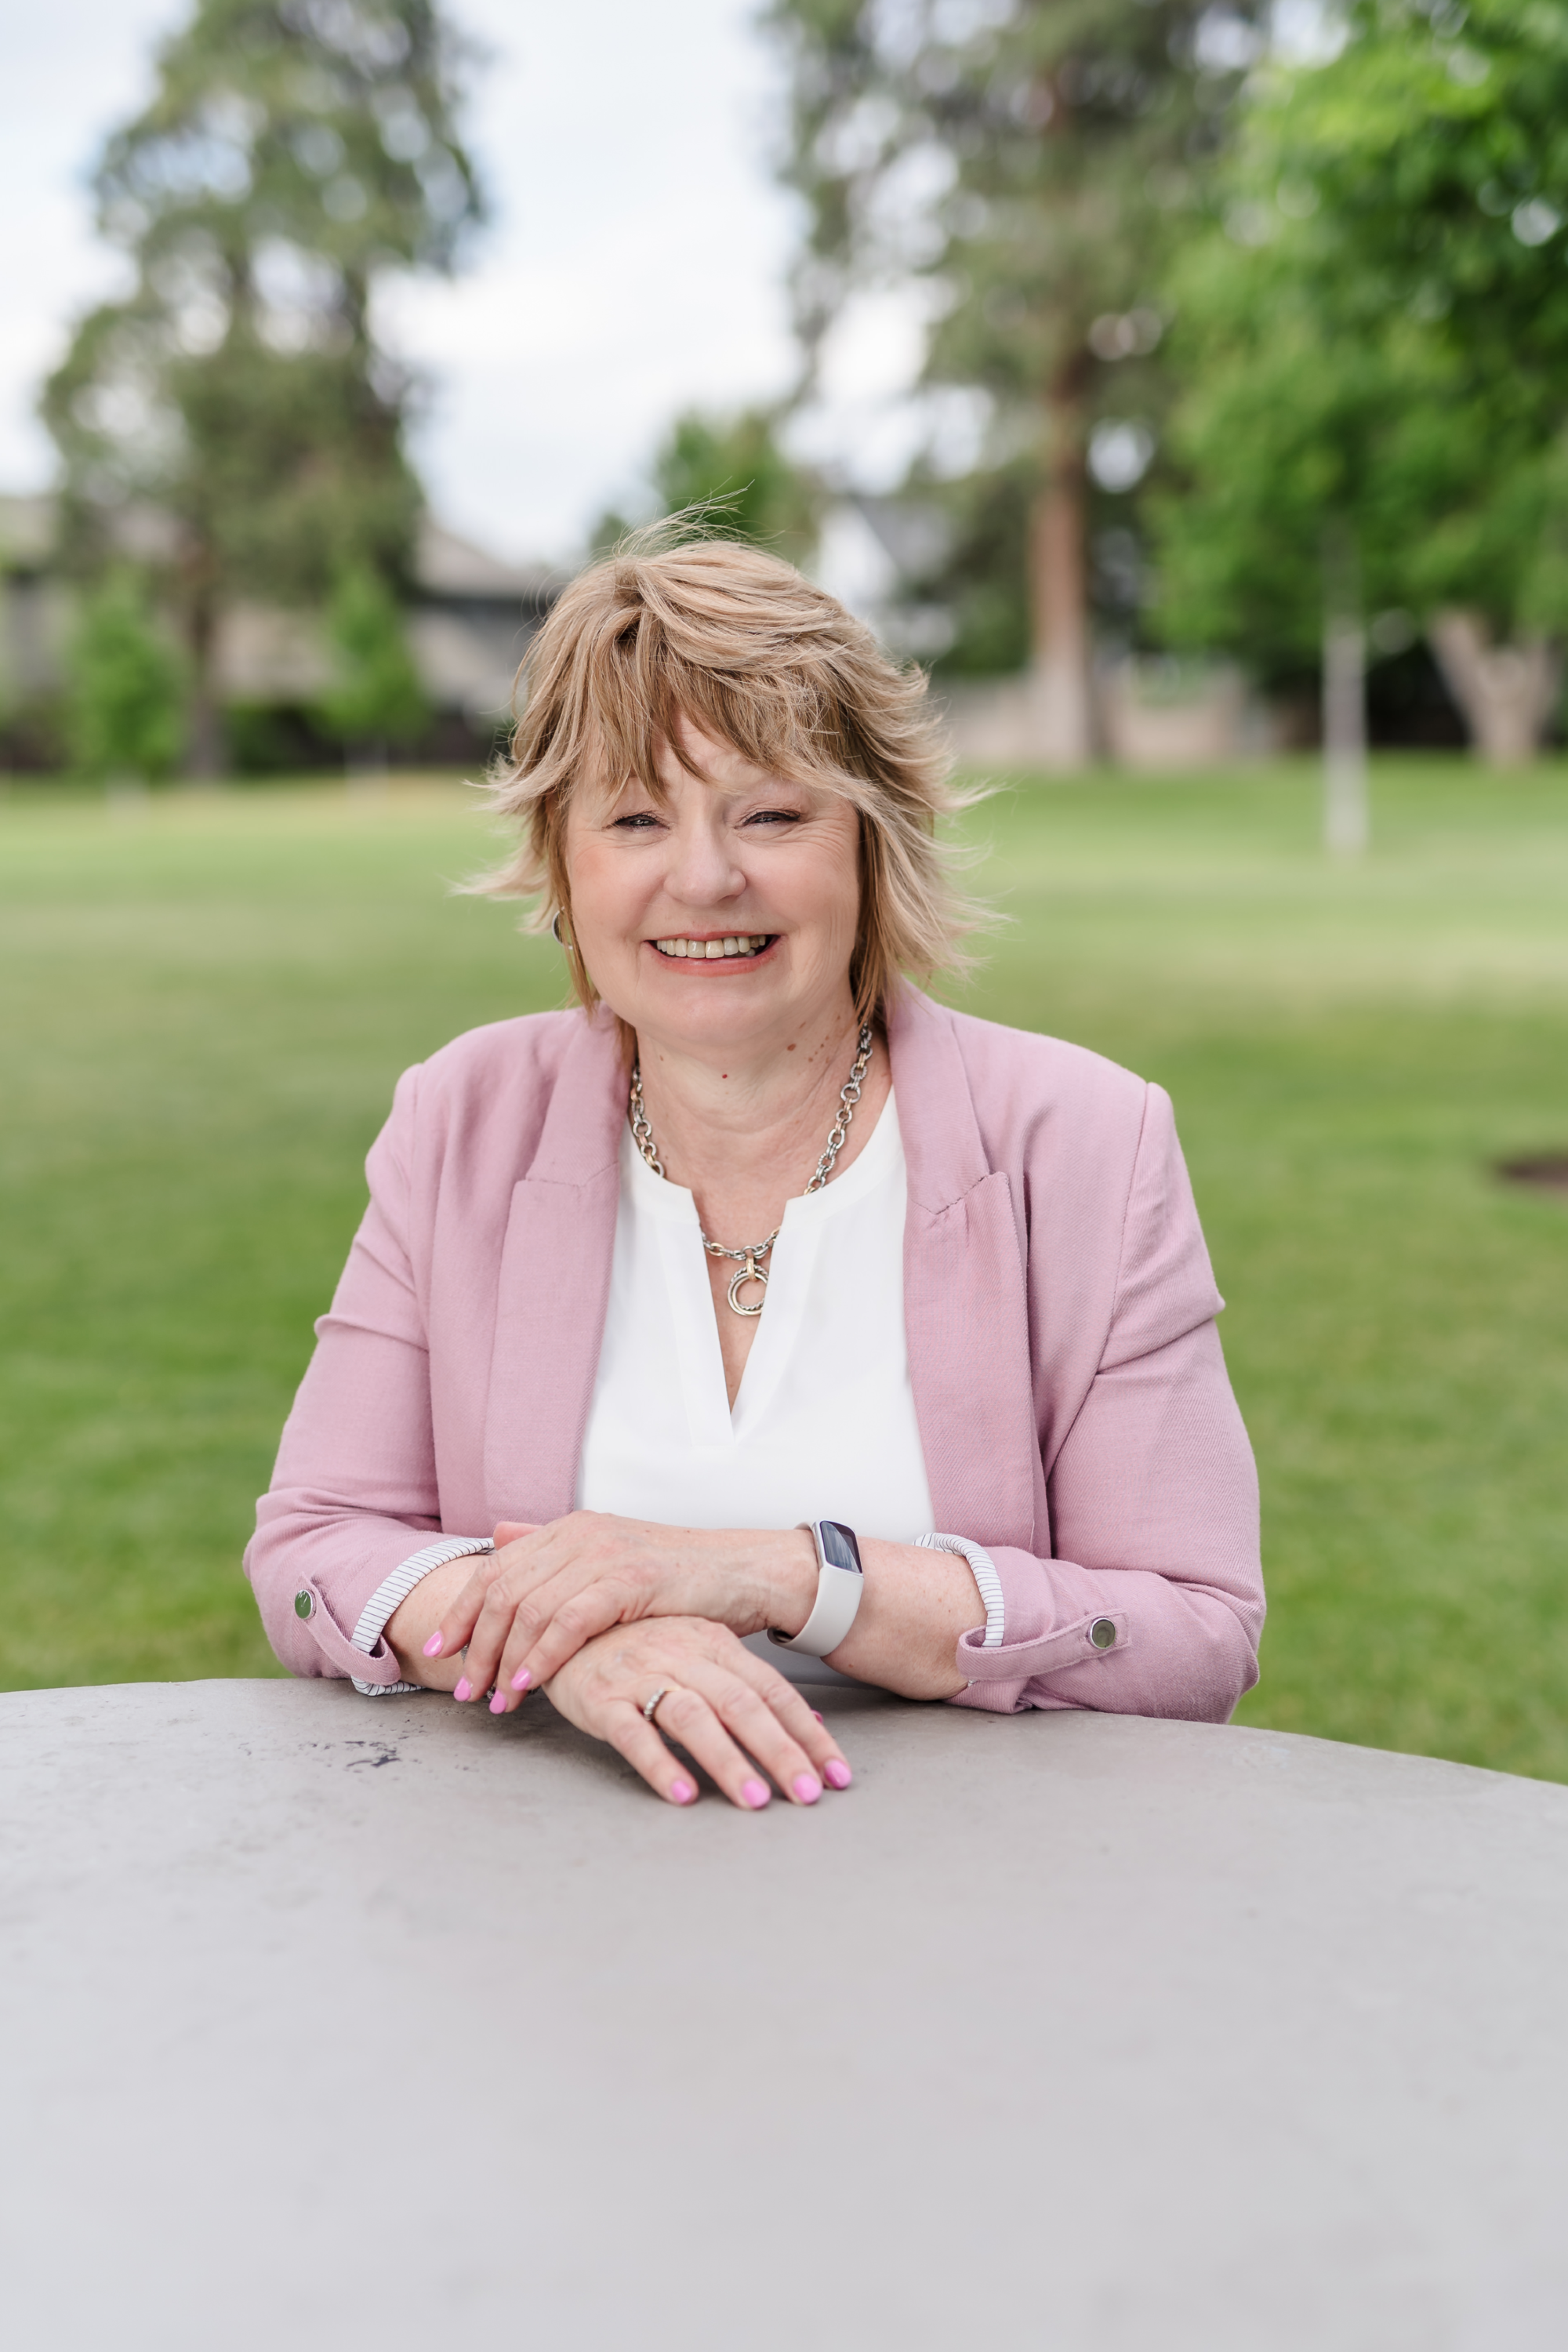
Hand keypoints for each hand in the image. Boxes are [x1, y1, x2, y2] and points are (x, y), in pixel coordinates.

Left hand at [425, 1511, 816, 1700]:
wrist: (746, 1572)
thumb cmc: (680, 1580)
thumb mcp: (612, 1561)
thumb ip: (555, 1552)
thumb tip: (499, 1536)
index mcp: (571, 1527)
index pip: (496, 1567)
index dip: (462, 1610)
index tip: (440, 1650)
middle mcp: (581, 1533)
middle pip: (502, 1589)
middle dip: (475, 1644)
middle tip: (464, 1688)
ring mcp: (605, 1553)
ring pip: (528, 1608)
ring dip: (503, 1660)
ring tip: (494, 1700)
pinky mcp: (630, 1578)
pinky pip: (568, 1621)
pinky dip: (541, 1655)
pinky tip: (530, 1684)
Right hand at [541, 1617, 852, 1809]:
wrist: (563, 1620)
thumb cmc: (639, 1643)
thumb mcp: (701, 1653)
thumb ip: (752, 1687)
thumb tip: (812, 1723)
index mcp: (715, 1643)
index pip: (774, 1691)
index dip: (809, 1733)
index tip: (838, 1774)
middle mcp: (685, 1656)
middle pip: (744, 1705)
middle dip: (781, 1752)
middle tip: (809, 1795)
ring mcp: (643, 1675)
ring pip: (695, 1718)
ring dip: (729, 1762)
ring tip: (755, 1802)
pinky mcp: (602, 1699)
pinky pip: (634, 1734)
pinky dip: (660, 1763)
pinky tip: (683, 1794)